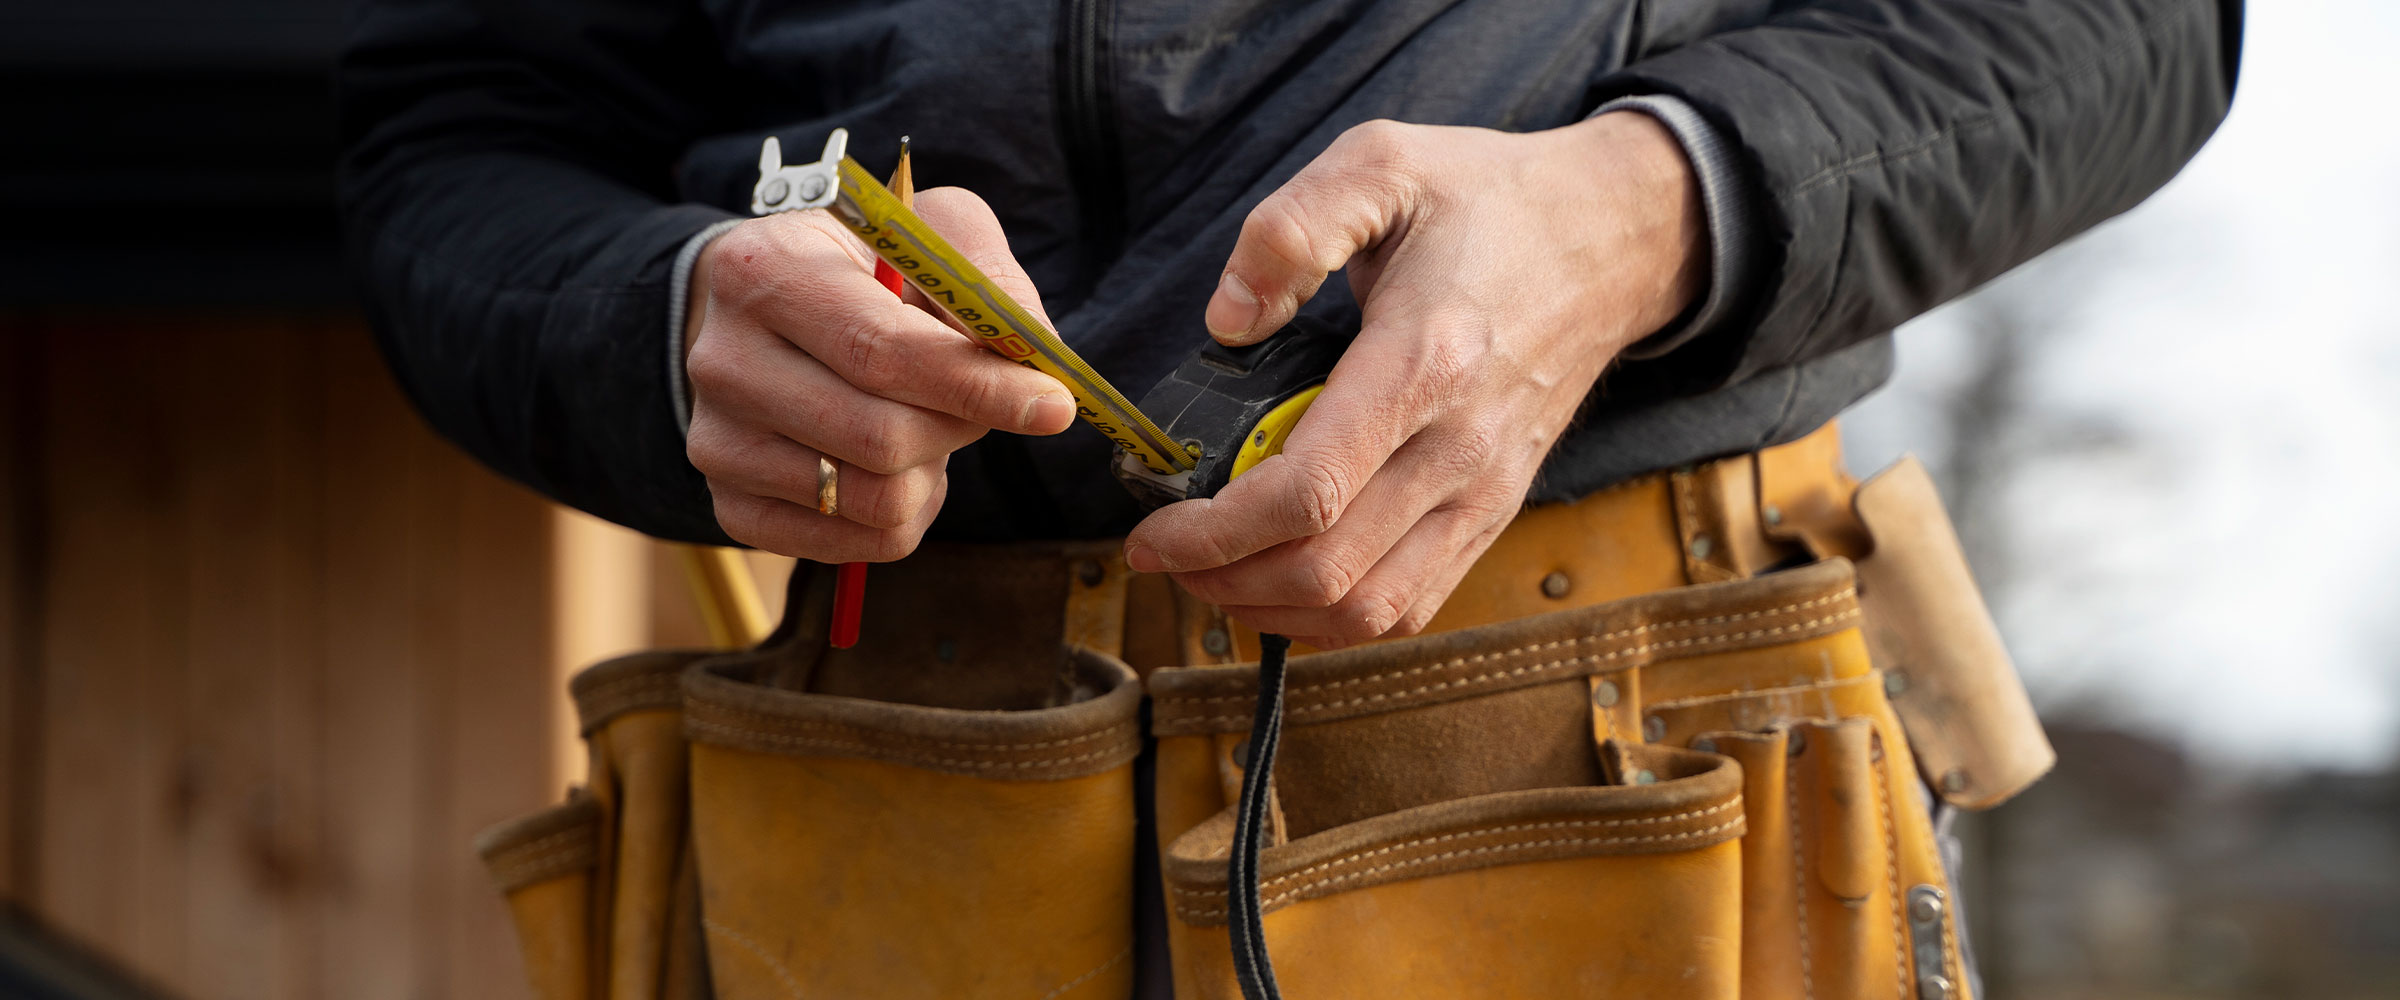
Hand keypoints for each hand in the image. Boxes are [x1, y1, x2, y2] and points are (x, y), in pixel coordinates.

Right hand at [684, 189, 1073, 560]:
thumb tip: (1034, 355)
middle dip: (959, 427)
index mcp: (765, 271)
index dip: (977, 386)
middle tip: (978, 402)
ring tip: (927, 426)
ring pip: (874, 501)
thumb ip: (985, 279)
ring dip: (933, 472)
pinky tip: (896, 468)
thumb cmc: (860, 269)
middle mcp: (723, 360)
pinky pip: (855, 545)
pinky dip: (904, 516)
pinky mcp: (732, 506)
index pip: (882, 351)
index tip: (1053, 404)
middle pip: (882, 438)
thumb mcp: (922, 233)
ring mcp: (718, 442)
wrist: (762, 314)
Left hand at [1124, 112, 1706, 646]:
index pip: (1306, 492)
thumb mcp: (1383, 164)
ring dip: (1275, 613)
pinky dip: (1337, 620)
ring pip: (1370, 609)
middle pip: (1328, 571)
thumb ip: (1290, 230)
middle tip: (1165, 558)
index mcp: (1423, 362)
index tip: (1150, 534)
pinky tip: (1284, 587)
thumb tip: (1226, 319)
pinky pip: (1413, 605)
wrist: (1614, 239)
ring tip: (1214, 579)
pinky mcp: (1495, 512)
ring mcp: (1486, 491)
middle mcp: (1461, 445)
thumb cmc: (1487, 200)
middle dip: (1223, 581)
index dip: (1212, 533)